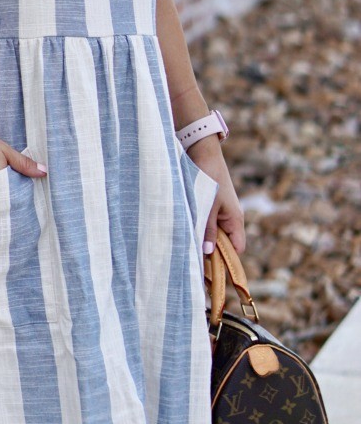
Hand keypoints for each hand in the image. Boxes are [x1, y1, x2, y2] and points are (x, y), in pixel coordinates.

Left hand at [188, 137, 245, 254]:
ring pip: (213, 235)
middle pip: (224, 244)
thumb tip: (207, 252)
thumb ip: (207, 228)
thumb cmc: (209, 176)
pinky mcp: (210, 206)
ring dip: (203, 241)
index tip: (211, 272)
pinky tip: (186, 235)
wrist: (203, 151)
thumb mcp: (207, 204)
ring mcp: (220, 213)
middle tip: (195, 265)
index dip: (227, 261)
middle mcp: (230, 218)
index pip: (237, 248)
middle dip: (212, 254)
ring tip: (188, 252)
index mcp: (235, 219)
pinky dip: (199, 230)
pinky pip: (207, 224)